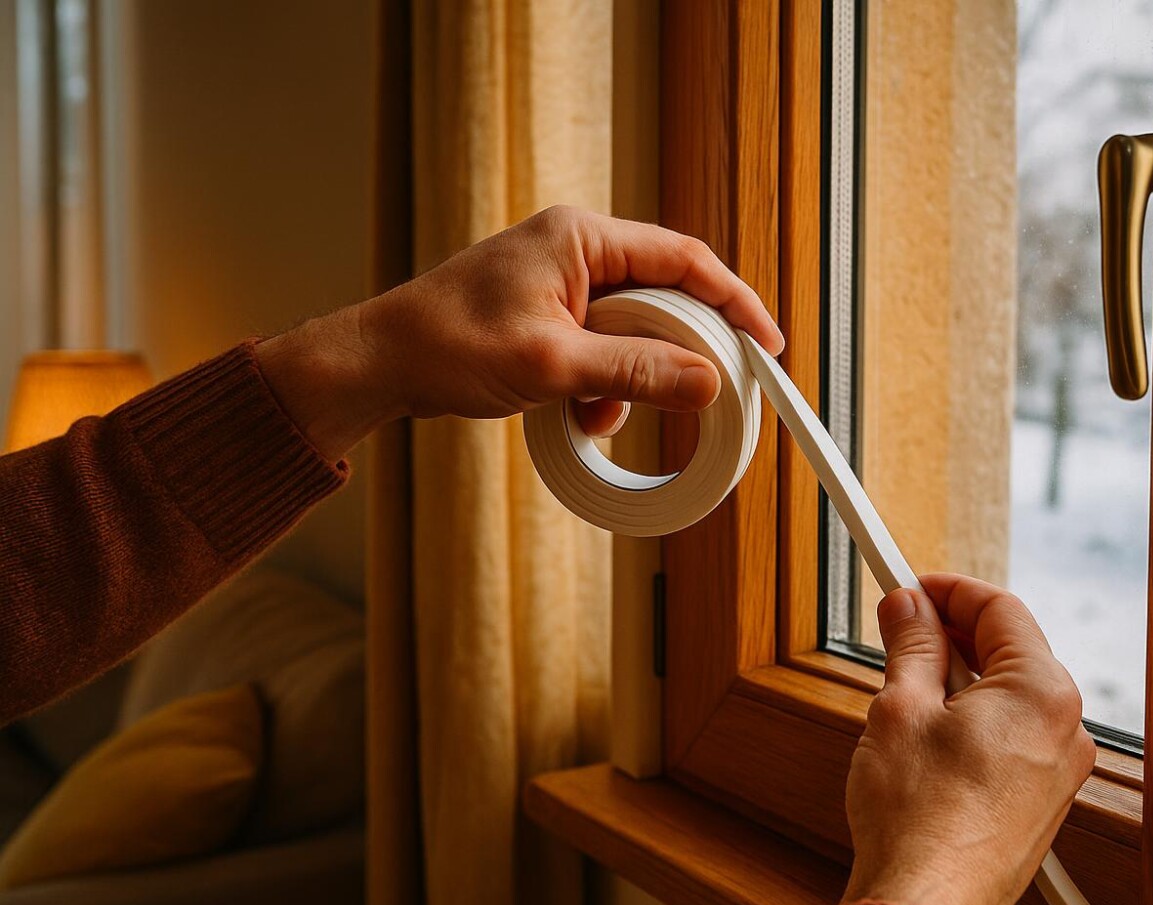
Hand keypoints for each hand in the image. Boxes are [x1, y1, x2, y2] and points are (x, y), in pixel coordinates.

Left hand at [255, 205, 782, 458]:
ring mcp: (562, 282)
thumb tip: (709, 381)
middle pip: (664, 297)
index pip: (684, 259)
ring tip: (596, 414)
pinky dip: (601, 387)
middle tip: (698, 396)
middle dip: (673, 355)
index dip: (734, 301)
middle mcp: (577, 249)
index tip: (767, 345)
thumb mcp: (552, 366)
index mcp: (581, 237)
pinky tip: (575, 413)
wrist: (380, 364)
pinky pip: (603, 348)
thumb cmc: (448, 346)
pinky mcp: (550, 314)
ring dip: (630, 381)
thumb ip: (636, 372)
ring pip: (635, 331)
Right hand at [842, 574, 1095, 904]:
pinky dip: (973, 723)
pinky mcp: (1041, 803)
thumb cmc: (919, 822)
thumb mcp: (900, 709)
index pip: (999, 608)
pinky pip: (1011, 738)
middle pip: (1009, 650)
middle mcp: (1064, 729)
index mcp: (1042, 692)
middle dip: (951, 635)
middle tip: (899, 632)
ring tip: (905, 693)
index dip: (947, 589)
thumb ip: (911, 646)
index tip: (910, 584)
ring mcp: (1057, 770)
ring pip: (1008, 696)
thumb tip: (909, 609)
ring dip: (959, 681)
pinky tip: (928, 738)